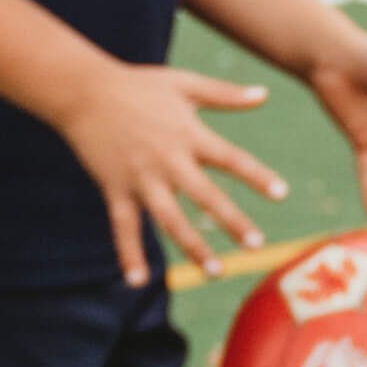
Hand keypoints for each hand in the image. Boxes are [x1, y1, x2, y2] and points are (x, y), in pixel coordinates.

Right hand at [58, 65, 287, 286]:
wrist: (84, 92)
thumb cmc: (139, 85)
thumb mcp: (186, 84)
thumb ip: (225, 94)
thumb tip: (265, 94)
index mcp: (190, 135)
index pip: (232, 159)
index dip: (257, 177)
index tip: (282, 194)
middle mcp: (168, 161)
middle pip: (206, 196)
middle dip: (232, 222)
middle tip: (257, 245)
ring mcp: (141, 179)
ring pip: (170, 220)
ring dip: (192, 247)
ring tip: (215, 271)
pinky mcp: (115, 190)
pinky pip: (123, 228)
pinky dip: (129, 255)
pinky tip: (137, 281)